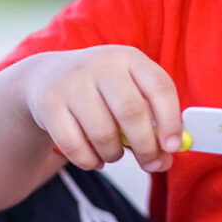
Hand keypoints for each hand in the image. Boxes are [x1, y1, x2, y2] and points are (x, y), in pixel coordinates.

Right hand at [20, 45, 182, 172]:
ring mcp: (72, 83)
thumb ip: (151, 126)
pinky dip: (89, 161)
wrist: (47, 77)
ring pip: (103, 133)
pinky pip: (74, 146)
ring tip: (114, 153)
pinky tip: (93, 157)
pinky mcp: (49, 104)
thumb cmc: (101, 92)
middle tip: (150, 163)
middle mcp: (101, 65)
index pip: (159, 87)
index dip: (171, 120)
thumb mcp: (130, 94)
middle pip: (131, 112)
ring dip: (114, 154)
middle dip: (146, 146)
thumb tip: (165, 160)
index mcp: (129, 58)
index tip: (174, 147)